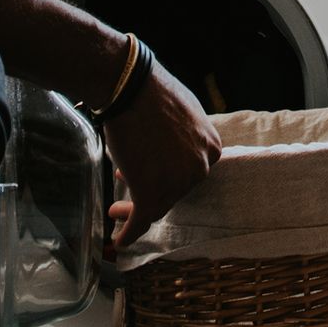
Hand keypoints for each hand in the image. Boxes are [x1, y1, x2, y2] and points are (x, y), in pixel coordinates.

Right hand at [103, 62, 220, 249]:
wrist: (130, 87)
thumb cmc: (151, 92)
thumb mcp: (183, 112)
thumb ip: (185, 135)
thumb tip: (172, 145)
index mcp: (211, 147)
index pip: (189, 171)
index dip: (167, 174)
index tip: (149, 174)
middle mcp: (199, 168)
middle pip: (173, 190)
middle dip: (150, 190)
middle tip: (128, 190)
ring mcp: (177, 182)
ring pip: (155, 205)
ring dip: (135, 211)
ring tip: (116, 210)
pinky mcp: (151, 192)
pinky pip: (140, 219)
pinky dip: (130, 231)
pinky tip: (120, 239)